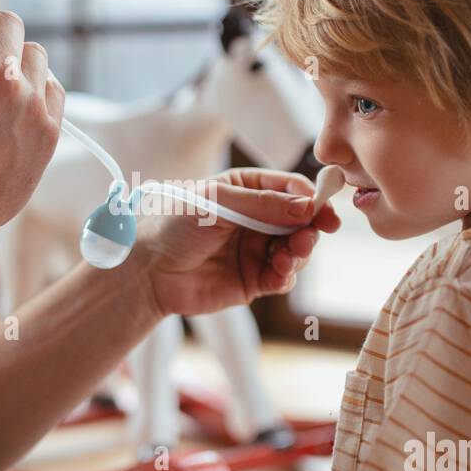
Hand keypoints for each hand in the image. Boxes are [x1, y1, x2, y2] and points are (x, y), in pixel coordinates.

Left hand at [135, 168, 340, 317]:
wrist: (147, 270)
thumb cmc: (174, 224)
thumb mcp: (218, 203)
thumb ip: (263, 204)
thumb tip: (307, 206)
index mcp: (246, 190)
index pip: (289, 189)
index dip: (310, 198)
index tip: (323, 207)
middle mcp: (256, 220)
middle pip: (299, 221)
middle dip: (310, 227)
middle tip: (312, 234)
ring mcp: (256, 250)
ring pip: (295, 250)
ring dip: (300, 252)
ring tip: (291, 254)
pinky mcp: (252, 280)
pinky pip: (281, 278)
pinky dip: (287, 275)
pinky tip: (280, 272)